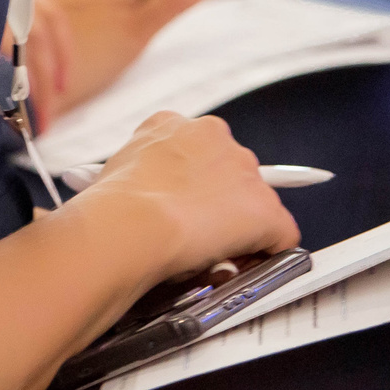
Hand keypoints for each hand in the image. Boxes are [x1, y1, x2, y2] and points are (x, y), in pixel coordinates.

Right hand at [70, 111, 298, 278]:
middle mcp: (214, 136)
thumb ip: (133, 174)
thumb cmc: (110, 206)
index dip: (189, 182)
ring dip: (238, 225)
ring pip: (254, 202)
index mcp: (171, 125)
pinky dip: (266, 251)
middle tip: (193, 232)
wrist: (131, 223)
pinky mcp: (266, 210)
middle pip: (229, 171)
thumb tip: (131, 194)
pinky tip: (241, 263)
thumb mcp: (113, 172)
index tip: (180, 203)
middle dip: (217, 201)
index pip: (194, 150)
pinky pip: (280, 234)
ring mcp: (244, 172)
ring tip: (209, 253)